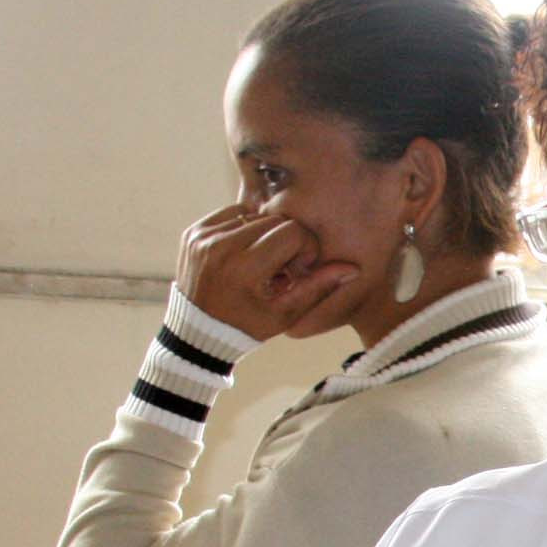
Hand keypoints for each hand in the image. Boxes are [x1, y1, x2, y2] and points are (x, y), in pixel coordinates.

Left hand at [175, 201, 359, 340]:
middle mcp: (219, 248)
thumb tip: (353, 268)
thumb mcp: (285, 313)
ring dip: (264, 235)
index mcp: (243, 269)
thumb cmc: (246, 327)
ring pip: (254, 214)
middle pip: (274, 221)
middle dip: (286, 241)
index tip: (297, 270)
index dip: (304, 249)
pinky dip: (243, 229)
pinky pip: (231, 214)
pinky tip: (243, 253)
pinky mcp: (193, 232)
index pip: (291, 233)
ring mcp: (202, 238)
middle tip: (280, 268)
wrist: (196, 333)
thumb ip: (318, 287)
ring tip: (260, 263)